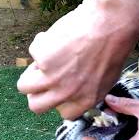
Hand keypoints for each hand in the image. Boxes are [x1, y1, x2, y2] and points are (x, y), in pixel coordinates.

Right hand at [17, 0, 138, 119]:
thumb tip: (75, 92)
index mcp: (85, 100)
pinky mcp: (43, 59)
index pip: (64, 114)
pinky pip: (33, 52)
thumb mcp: (107, 78)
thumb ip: (89, 90)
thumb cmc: (113, 48)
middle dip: (37, 93)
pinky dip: (42, 43)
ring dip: (32, 71)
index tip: (61, 89)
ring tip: (46, 58)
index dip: (60, 100)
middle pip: (36, 106)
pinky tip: (59, 37)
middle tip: (43, 78)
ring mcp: (53, 77)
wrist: (111, 25)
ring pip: (24, 86)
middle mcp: (67, 94)